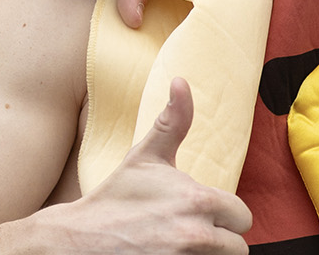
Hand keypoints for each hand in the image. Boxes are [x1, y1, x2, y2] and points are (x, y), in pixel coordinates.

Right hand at [37, 78, 251, 252]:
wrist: (75, 241)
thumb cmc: (115, 198)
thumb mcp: (146, 157)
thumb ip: (174, 121)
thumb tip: (181, 80)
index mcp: (197, 201)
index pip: (242, 217)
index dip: (226, 217)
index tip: (205, 216)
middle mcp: (195, 235)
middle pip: (237, 248)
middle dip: (221, 242)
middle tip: (194, 235)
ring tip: (180, 246)